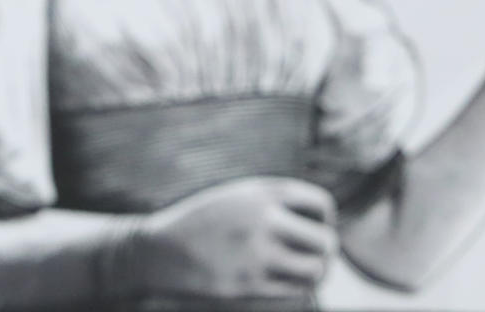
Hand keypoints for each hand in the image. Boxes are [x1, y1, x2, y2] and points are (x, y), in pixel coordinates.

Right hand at [122, 177, 338, 301]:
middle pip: (325, 241)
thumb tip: (323, 224)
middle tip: (315, 255)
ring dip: (317, 273)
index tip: (312, 227)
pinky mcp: (249, 285)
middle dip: (325, 250)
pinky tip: (285, 282)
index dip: (324, 219)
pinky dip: (297, 288)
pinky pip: (295, 291)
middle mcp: (262, 220)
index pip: (321, 205)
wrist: (159, 250)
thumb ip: (274, 202)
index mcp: (260, 193)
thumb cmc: (202, 223)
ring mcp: (256, 255)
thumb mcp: (236, 197)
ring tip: (306, 271)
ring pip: (316, 270)